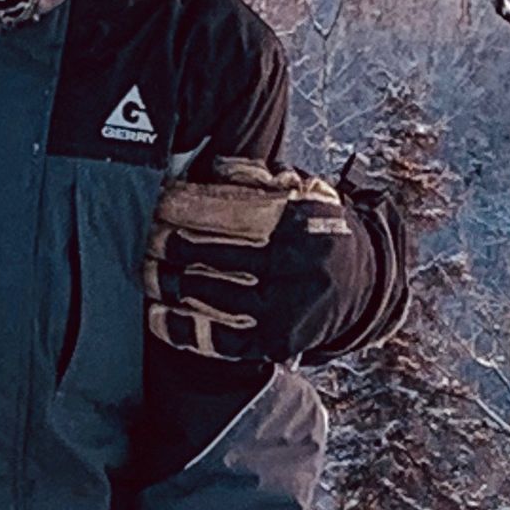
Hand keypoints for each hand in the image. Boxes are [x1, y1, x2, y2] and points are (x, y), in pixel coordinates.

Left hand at [143, 158, 364, 364]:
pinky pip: (221, 339)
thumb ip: (261, 177)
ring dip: (171, 283)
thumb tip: (214, 167)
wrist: (363, 285)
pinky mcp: (274, 342)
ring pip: (214, 295)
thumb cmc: (319, 233)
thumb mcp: (304, 193)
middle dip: (173, 244)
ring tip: (146, 270)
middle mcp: (292, 267)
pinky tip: (157, 314)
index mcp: (297, 224)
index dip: (189, 208)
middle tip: (146, 236)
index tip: (161, 202)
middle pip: (217, 255)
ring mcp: (283, 309)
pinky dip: (184, 328)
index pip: (231, 213)